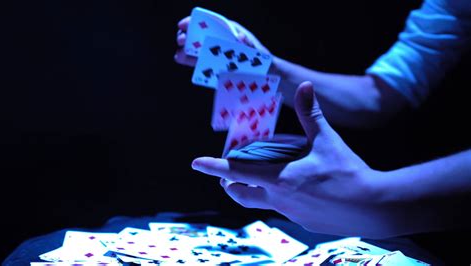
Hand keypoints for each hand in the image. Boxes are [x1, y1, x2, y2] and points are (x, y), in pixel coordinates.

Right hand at [174, 16, 271, 66]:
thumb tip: (240, 37)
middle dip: (189, 36)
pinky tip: (180, 59)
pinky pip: (199, 62)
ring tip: (178, 54)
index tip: (184, 24)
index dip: (196, 21)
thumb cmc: (263, 61)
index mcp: (230, 32)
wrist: (266, 77)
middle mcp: (221, 41)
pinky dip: (189, 61)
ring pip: (197, 48)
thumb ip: (249, 45)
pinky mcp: (214, 67)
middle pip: (200, 34)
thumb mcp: (259, 52)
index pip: (210, 22)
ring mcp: (216, 54)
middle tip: (181, 40)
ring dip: (186, 49)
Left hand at [192, 82, 396, 238]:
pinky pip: (283, 209)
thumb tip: (303, 86)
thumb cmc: (348, 173)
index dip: (213, 166)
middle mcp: (278, 199)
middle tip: (231, 171)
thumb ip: (311, 114)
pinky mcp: (303, 222)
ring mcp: (290, 213)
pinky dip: (280, 197)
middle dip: (229, 182)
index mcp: (279, 178)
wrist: (374, 207)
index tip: (196, 163)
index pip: (236, 171)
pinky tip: (299, 188)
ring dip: (254, 189)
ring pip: (259, 202)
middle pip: (239, 193)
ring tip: (265, 176)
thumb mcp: (327, 140)